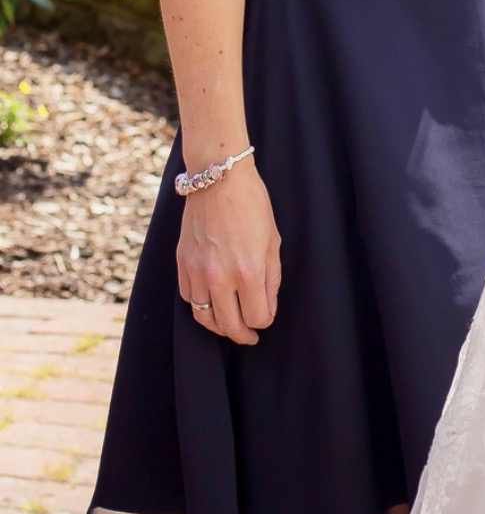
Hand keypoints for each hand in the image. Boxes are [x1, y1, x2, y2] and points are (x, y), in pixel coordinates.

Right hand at [176, 160, 281, 345]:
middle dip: (243, 334)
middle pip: (229, 326)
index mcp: (249, 271)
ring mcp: (198, 271)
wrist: (219, 178)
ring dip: (219, 326)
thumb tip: (266, 308)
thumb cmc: (252, 205)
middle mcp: (220, 276)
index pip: (257, 318)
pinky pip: (189, 298)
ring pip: (205, 318)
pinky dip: (201, 305)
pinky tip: (212, 301)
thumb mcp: (272, 241)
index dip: (264, 321)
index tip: (266, 317)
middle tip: (250, 336)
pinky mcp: (182, 263)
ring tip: (230, 324)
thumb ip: (271, 279)